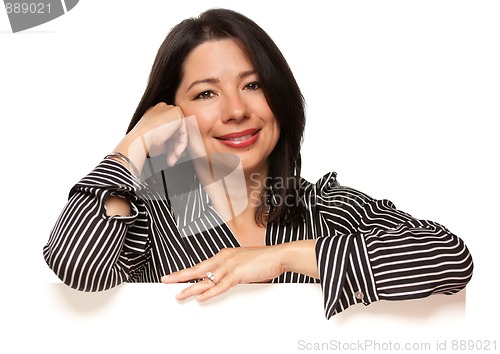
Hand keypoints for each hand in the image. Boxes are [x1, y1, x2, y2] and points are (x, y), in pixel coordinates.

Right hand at [133, 102, 187, 165]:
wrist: (140, 139)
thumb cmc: (143, 142)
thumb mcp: (157, 141)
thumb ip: (168, 141)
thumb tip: (177, 149)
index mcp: (155, 114)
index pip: (168, 129)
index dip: (171, 143)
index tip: (171, 154)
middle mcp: (162, 110)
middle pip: (175, 132)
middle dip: (175, 147)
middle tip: (173, 158)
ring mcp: (170, 110)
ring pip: (180, 133)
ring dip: (177, 148)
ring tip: (173, 159)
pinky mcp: (177, 114)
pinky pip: (184, 133)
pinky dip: (181, 145)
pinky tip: (176, 153)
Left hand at [161, 246, 286, 300]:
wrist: (278, 255)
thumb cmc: (263, 259)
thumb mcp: (242, 262)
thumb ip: (231, 269)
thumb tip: (223, 280)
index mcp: (224, 255)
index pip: (201, 265)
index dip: (187, 271)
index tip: (175, 275)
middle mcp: (224, 259)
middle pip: (197, 269)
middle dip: (180, 276)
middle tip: (166, 280)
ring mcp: (230, 266)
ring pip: (206, 279)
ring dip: (192, 288)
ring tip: (179, 295)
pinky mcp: (237, 274)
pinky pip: (220, 286)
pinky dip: (210, 292)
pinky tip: (201, 297)